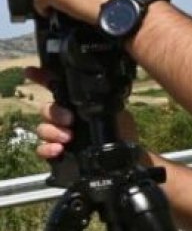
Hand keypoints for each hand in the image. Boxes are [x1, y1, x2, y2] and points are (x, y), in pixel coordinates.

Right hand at [25, 67, 139, 159]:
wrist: (122, 158)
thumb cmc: (121, 133)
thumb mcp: (117, 112)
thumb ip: (102, 100)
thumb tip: (96, 88)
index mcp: (78, 104)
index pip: (56, 87)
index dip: (41, 77)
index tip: (30, 72)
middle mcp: (65, 117)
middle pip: (46, 109)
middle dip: (54, 113)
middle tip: (69, 120)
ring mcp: (59, 134)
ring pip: (42, 128)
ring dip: (52, 132)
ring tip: (67, 138)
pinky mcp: (56, 152)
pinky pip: (41, 148)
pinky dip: (46, 149)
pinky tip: (58, 149)